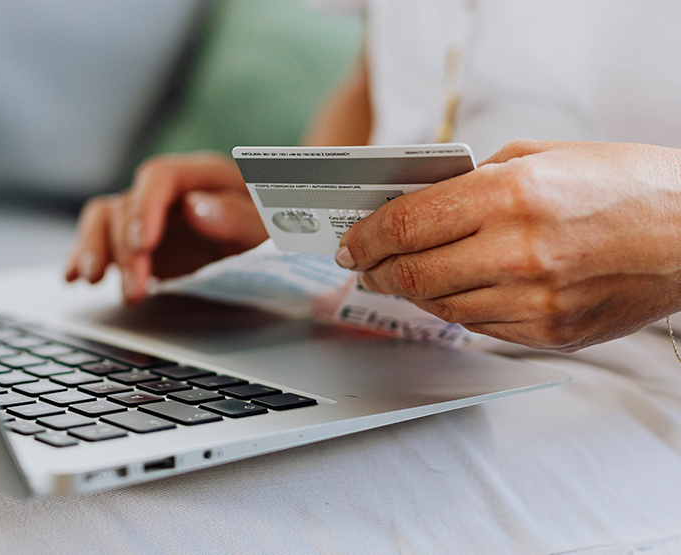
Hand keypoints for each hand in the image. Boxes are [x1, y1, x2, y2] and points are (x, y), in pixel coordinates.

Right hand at [65, 151, 266, 302]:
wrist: (275, 242)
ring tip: (92, 281)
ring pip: (104, 219)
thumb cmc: (276, 228)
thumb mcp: (270, 226)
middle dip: (125, 249)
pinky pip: (100, 240)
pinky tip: (73, 278)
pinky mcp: (136, 241)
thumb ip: (238, 217)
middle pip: (127, 205)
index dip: (145, 208)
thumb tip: (196, 208)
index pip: (160, 177)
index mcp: (202, 175)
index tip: (143, 244)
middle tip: (136, 289)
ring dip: (94, 250)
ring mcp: (148, 215)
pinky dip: (84, 256)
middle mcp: (168, 191)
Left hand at [338, 140, 680, 350]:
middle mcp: (518, 252)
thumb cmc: (624, 186)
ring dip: (411, 292)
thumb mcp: (541, 156)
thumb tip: (417, 203)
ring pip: (440, 306)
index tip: (351, 242)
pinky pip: (479, 326)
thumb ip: (473, 180)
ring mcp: (535, 299)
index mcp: (511, 196)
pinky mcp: (550, 332)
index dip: (366, 237)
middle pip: (412, 273)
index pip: (406, 225)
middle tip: (363, 266)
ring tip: (399, 278)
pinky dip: (455, 309)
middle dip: (375, 270)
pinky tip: (451, 292)